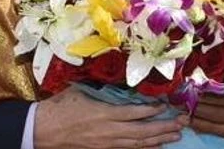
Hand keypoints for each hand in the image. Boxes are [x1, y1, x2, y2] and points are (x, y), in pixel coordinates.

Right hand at [34, 87, 183, 148]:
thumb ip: (102, 89)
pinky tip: (156, 146)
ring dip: (159, 139)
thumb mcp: (81, 91)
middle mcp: (108, 131)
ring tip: (176, 135)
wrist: (41, 131)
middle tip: (182, 123)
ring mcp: (106, 144)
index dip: (152, 111)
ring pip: (138, 144)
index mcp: (103, 114)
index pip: (134, 113)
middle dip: (164, 128)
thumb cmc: (59, 107)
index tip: (167, 106)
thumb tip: (118, 80)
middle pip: (142, 132)